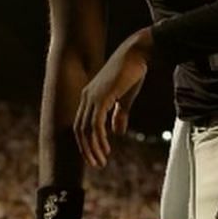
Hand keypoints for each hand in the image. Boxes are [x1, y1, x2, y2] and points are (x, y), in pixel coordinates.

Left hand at [76, 28, 152, 167]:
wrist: (138, 54)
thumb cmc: (133, 73)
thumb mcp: (125, 98)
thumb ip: (119, 115)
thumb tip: (117, 132)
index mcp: (89, 97)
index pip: (82, 125)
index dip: (88, 142)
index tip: (98, 155)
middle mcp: (86, 98)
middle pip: (79, 130)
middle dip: (87, 150)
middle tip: (97, 164)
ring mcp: (91, 97)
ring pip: (85, 130)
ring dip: (92, 148)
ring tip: (101, 161)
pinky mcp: (101, 98)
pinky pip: (95, 124)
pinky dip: (99, 138)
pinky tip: (105, 148)